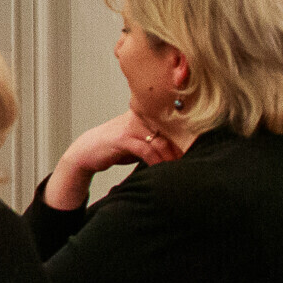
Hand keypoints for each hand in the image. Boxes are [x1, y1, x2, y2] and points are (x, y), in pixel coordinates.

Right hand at [45, 109, 184, 208]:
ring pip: (160, 141)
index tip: (196, 146)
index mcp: (144, 113)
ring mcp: (129, 127)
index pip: (171, 119)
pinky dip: (156, 161)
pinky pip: (146, 150)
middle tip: (192, 160)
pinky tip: (160, 169)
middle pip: (170, 130)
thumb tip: (183, 148)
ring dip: (170, 157)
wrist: (87, 151)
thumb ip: (157, 139)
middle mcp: (138, 116)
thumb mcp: (139, 140)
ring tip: (177, 168)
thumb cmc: (116, 146)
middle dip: (182, 147)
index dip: (186, 132)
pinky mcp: (122, 139)